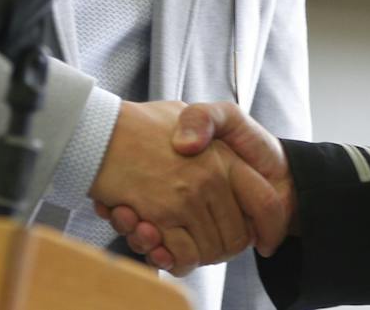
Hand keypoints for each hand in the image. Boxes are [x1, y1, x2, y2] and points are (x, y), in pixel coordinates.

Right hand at [96, 102, 295, 270]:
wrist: (99, 129)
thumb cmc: (144, 123)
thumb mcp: (189, 111)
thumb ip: (211, 127)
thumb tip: (216, 157)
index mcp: (225, 156)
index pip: (266, 202)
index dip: (270, 227)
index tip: (264, 240)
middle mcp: (211, 178)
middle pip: (237, 237)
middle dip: (227, 249)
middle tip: (209, 245)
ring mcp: (186, 199)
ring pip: (210, 251)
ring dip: (197, 255)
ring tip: (178, 240)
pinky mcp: (160, 217)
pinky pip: (181, 256)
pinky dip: (174, 259)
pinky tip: (160, 245)